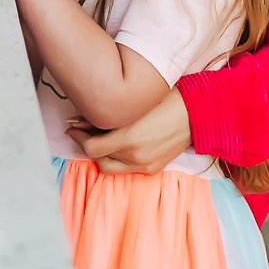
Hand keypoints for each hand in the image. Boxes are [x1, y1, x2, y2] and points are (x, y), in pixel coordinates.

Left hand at [68, 89, 191, 172]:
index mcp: (130, 138)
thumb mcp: (132, 104)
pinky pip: (127, 169)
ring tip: (98, 138)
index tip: (72, 126)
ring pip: (111, 168)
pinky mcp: (153, 169)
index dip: (78, 137)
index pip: (92, 148)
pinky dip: (117, 159)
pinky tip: (116, 145)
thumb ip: (105, 115)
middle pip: (99, 160)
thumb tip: (77, 121)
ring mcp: (146, 165)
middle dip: (87, 146)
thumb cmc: (165, 99)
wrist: (196, 112)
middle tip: (82, 132)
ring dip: (101, 155)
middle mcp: (137, 156)